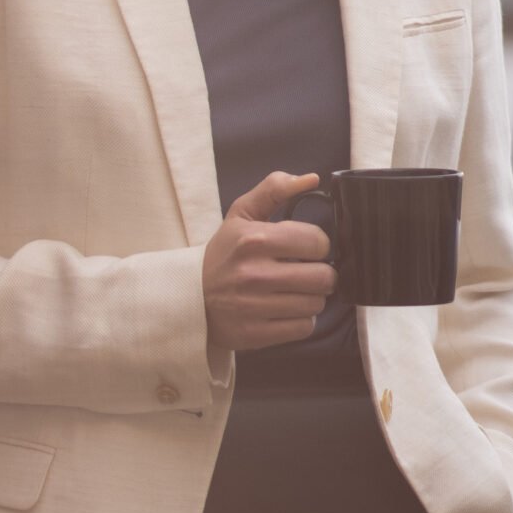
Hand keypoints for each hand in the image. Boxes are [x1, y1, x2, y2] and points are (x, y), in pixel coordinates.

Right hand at [202, 172, 336, 351]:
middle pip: (323, 277)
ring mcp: (253, 307)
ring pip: (316, 304)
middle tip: (308, 272)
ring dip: (311, 297)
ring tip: (294, 290)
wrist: (189, 296)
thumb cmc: (224, 252)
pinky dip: (300, 320)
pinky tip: (285, 309)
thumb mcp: (242, 214)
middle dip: (322, 274)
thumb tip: (312, 178)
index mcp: (255, 239)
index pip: (318, 242)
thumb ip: (275, 188)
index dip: (319, 245)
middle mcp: (254, 274)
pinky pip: (303, 328)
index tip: (308, 248)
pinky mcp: (255, 334)